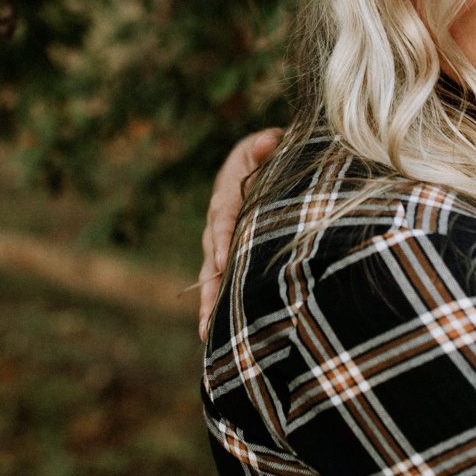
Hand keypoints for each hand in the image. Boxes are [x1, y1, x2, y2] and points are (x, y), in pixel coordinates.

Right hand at [197, 127, 282, 339]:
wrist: (259, 159)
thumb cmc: (266, 154)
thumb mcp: (266, 145)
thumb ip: (266, 146)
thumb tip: (270, 140)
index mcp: (226, 195)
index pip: (223, 220)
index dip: (223, 239)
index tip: (224, 261)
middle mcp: (217, 221)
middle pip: (211, 257)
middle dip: (210, 286)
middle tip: (209, 315)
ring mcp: (219, 241)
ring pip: (211, 275)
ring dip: (208, 304)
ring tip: (206, 333)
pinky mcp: (227, 255)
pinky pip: (219, 281)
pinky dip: (216, 306)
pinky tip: (215, 335)